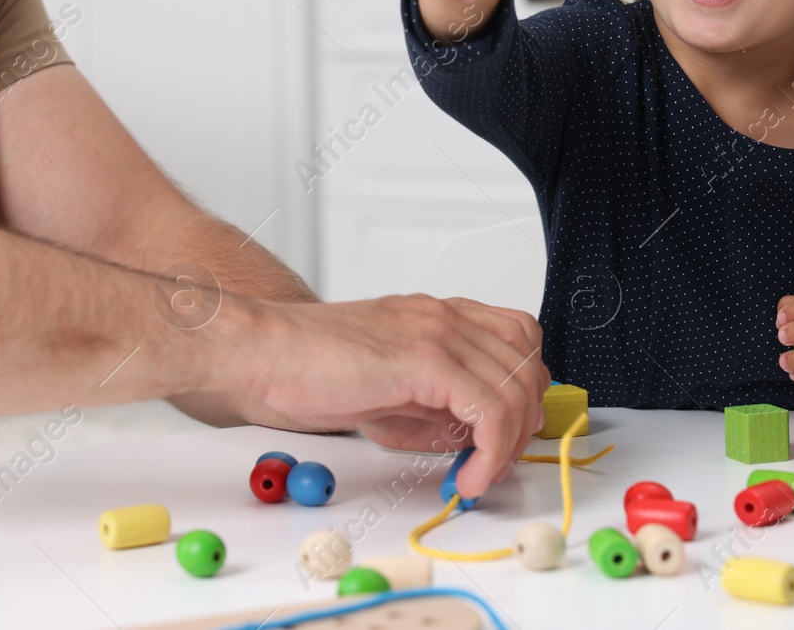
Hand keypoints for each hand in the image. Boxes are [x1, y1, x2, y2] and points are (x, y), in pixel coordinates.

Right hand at [237, 294, 549, 498]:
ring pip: (517, 387)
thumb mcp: (388, 391)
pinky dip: (492, 452)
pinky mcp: (426, 359)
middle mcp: (445, 317)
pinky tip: (467, 476)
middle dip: (524, 420)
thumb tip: (471, 441)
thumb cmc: (309, 367)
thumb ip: (434, 408)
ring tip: (480, 475)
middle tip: (497, 461)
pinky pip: (490, 409)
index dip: (523, 387)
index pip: (517, 338)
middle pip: (529, 362)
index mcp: (438, 316)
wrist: (264, 353)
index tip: (506, 431)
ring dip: (510, 444)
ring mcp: (439, 333)